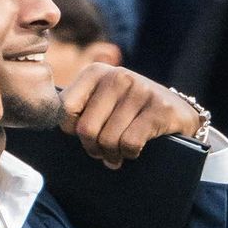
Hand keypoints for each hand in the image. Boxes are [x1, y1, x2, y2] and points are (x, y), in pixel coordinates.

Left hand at [59, 64, 201, 167]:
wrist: (177, 114)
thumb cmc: (129, 115)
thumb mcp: (101, 104)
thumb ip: (78, 110)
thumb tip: (50, 125)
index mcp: (95, 73)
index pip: (65, 111)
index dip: (73, 133)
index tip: (87, 135)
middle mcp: (117, 76)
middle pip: (86, 130)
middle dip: (94, 149)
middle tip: (104, 152)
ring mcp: (140, 89)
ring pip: (108, 140)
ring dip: (113, 155)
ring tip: (119, 154)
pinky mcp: (159, 108)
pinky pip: (130, 143)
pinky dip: (130, 154)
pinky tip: (136, 150)